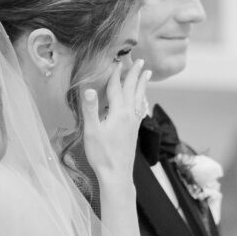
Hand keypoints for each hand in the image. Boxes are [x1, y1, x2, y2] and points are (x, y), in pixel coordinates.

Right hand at [82, 61, 150, 182]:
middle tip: (141, 61)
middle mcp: (129, 115)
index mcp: (118, 113)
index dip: (115, 74)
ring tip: (147, 74)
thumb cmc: (102, 155)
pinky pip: (140, 109)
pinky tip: (142, 101)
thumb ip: (90, 109)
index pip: (116, 88)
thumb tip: (89, 88)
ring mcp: (133, 123)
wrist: (117, 174)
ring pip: (139, 98)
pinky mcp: (134, 131)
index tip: (117, 61)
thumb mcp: (91, 131)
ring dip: (142, 84)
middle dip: (135, 74)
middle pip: (132, 90)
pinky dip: (141, 99)